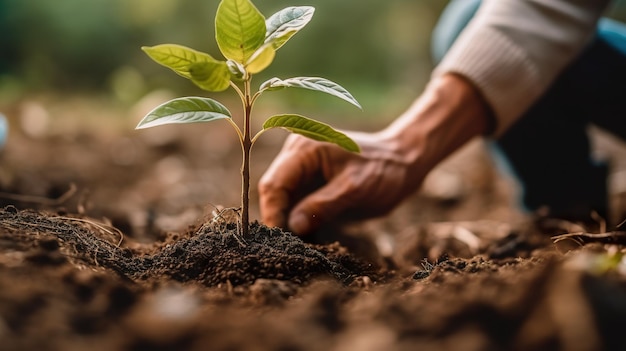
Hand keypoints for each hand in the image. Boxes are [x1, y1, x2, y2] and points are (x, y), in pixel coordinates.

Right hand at [259, 74, 490, 235]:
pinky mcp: (309, 182)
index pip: (274, 184)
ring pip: (282, 201)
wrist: (403, 163)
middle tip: (288, 249)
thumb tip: (292, 227)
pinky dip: (299, 222)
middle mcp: (296, 154)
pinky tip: (310, 237)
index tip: (279, 242)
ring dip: (288, 224)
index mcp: (304, 149)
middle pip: (274, 193)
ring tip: (300, 246)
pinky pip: (295, 204)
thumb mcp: (355, 189)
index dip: (273, 215)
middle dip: (279, 220)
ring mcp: (301, 168)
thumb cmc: (384, 170)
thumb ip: (322, 206)